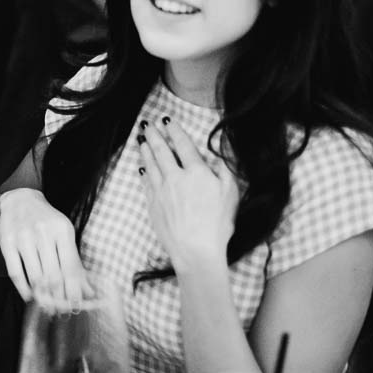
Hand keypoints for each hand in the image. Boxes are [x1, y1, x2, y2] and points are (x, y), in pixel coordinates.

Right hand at [0, 188, 88, 302]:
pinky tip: (29, 296)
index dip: (73, 291)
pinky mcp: (6, 242)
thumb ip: (74, 261)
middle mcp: (43, 232)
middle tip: (60, 311)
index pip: (70, 267)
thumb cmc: (47, 221)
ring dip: (42, 296)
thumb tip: (88, 291)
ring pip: (35, 276)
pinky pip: (15, 272)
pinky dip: (23, 289)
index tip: (75, 306)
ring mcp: (23, 236)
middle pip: (53, 275)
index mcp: (62, 230)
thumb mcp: (64, 234)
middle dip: (58, 298)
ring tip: (46, 306)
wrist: (20, 200)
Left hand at [137, 118, 238, 275]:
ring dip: (145, 149)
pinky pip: (146, 183)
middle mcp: (175, 177)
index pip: (183, 145)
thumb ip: (224, 172)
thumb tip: (216, 159)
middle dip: (154, 135)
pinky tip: (142, 167)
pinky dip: (144, 171)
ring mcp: (161, 191)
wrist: (195, 250)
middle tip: (147, 124)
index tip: (168, 121)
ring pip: (151, 164)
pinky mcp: (153, 205)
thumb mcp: (230, 195)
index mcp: (196, 172)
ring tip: (141, 139)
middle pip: (161, 150)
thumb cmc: (217, 224)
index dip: (175, 131)